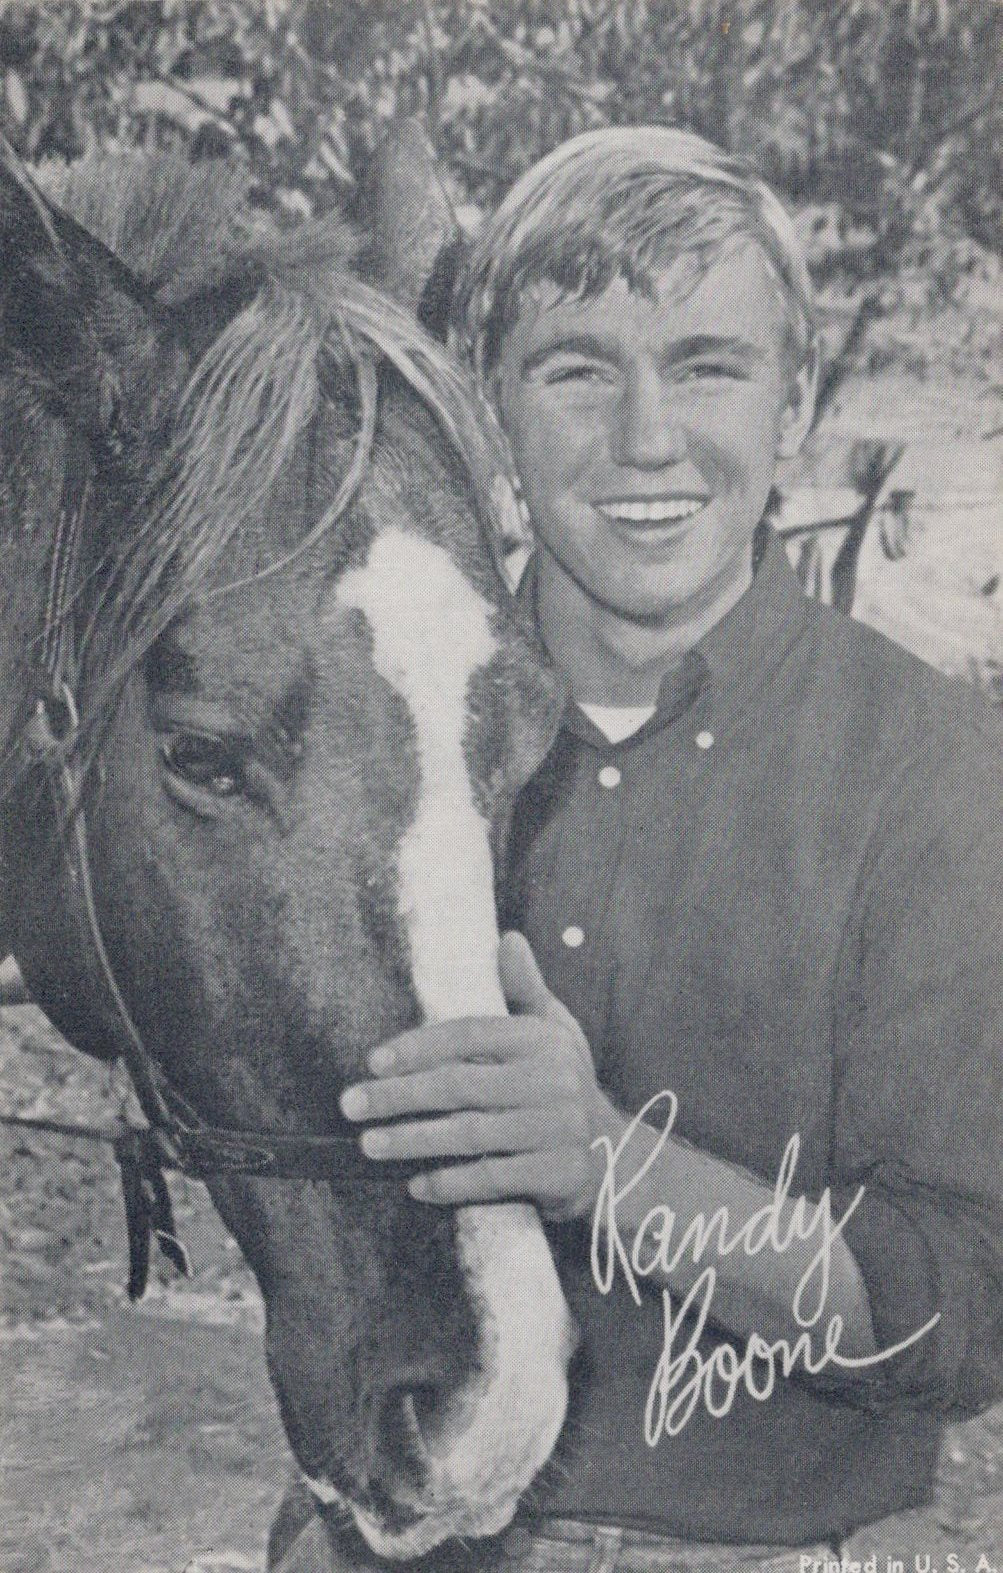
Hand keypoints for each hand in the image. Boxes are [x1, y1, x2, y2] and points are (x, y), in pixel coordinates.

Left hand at [339, 931, 622, 1218]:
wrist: (618, 1157)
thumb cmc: (567, 1086)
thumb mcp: (555, 1033)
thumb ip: (525, 989)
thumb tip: (507, 938)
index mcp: (542, 1040)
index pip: (469, 1035)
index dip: (418, 1046)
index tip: (373, 1061)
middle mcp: (552, 1080)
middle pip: (459, 1085)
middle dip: (398, 1096)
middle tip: (351, 1104)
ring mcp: (557, 1129)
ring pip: (469, 1134)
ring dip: (412, 1140)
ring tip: (369, 1143)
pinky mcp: (558, 1174)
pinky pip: (492, 1177)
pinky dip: (450, 1183)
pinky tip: (416, 1185)